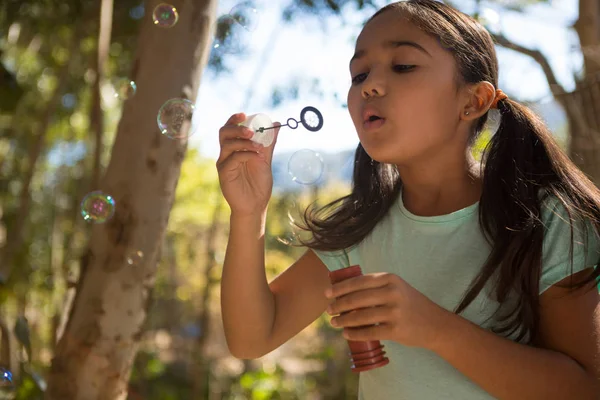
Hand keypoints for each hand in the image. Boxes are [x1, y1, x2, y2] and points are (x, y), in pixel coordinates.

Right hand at [216, 113, 280, 215]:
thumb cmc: (259, 183)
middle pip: (224, 133)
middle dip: (236, 128)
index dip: (234, 119)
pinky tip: (257, 158)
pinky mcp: (224, 173)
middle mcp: (226, 154)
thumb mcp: (266, 160)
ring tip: (258, 146)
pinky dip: (246, 154)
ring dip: (243, 141)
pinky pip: (233, 158)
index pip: (229, 129)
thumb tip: (276, 123)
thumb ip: (269, 143)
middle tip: (250, 130)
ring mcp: (224, 163)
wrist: (255, 205)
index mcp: (234, 148)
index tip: (244, 114)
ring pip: (227, 144)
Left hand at [325, 272, 449, 349]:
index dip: (340, 288)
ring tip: (334, 322)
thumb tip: (344, 291)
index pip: (359, 281)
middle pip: (356, 299)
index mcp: (390, 279)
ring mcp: (394, 312)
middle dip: (338, 306)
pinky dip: (354, 334)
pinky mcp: (395, 330)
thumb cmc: (410, 303)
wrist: (435, 324)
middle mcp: (392, 293)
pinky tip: (346, 334)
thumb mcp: (396, 287)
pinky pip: (369, 332)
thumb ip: (376, 286)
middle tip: (329, 310)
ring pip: (360, 317)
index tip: (328, 293)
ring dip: (343, 321)